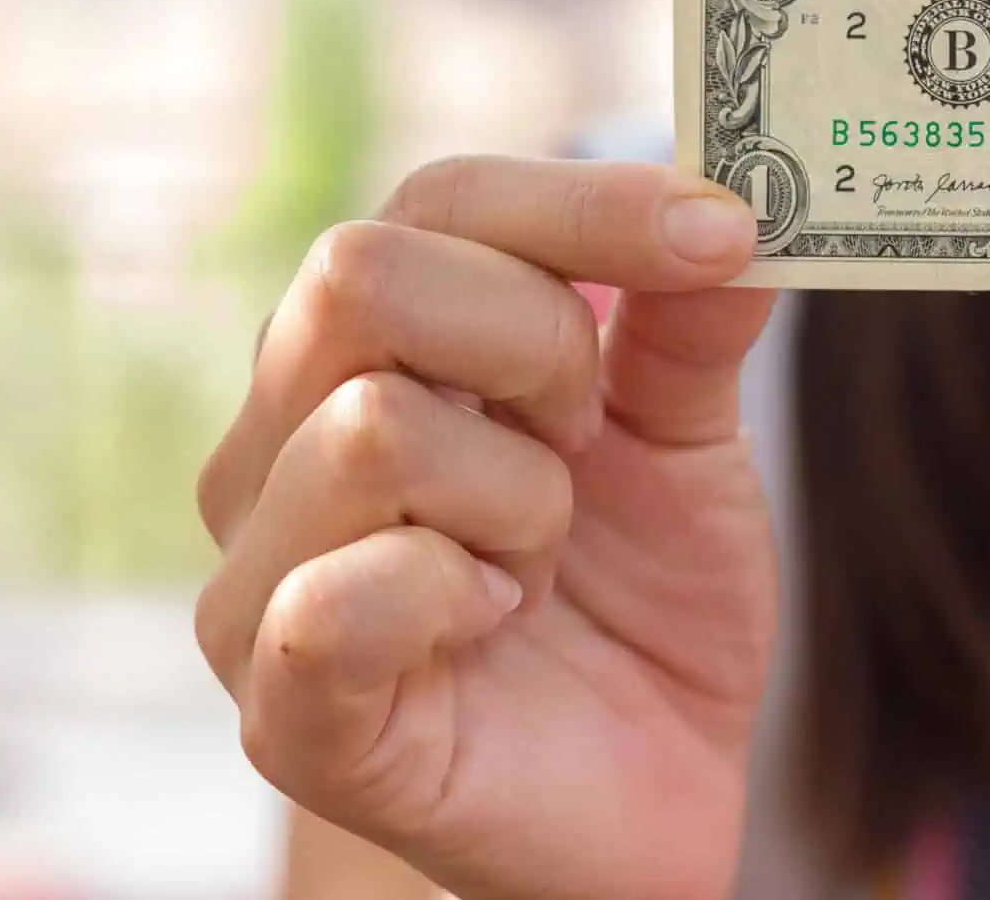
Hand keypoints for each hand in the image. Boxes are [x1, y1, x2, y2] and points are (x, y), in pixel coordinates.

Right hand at [194, 158, 779, 899]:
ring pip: (372, 427)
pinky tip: (493, 626)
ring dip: (520, 496)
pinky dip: (457, 596)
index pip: (442, 197)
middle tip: (592, 439)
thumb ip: (690, 320)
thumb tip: (724, 193)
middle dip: (537, 344)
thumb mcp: (691, 440)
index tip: (725, 235)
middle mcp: (285, 434)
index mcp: (380, 346)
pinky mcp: (282, 706)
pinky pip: (338, 595)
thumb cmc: (646, 601)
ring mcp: (265, 569)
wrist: (656, 796)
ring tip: (542, 561)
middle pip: (365, 272)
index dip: (588, 204)